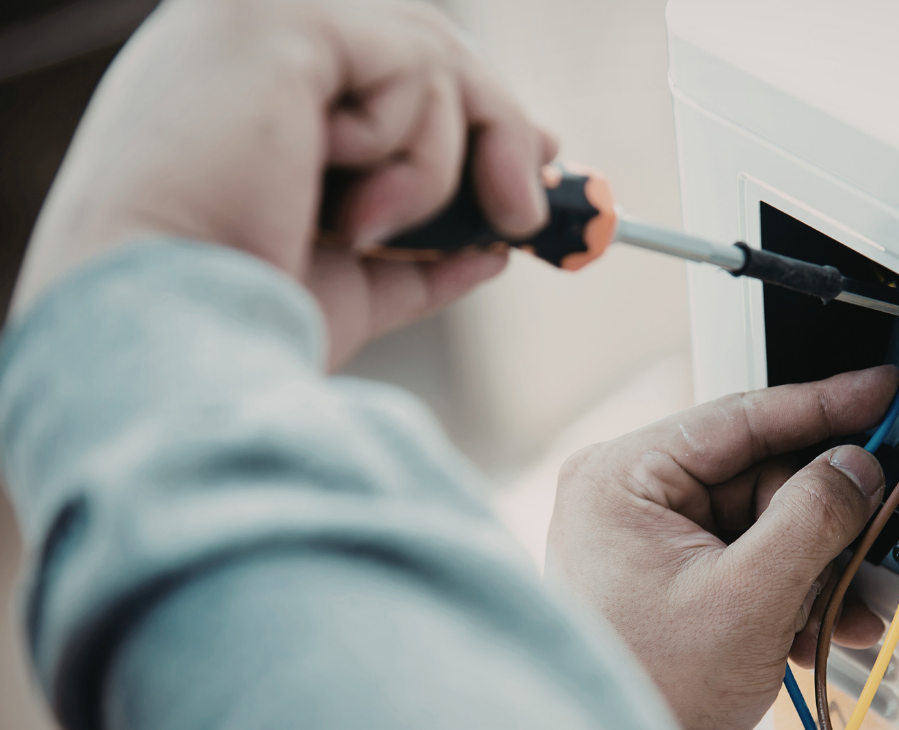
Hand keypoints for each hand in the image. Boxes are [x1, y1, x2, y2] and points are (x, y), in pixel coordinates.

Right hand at [16, 0, 554, 366]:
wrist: (178, 339)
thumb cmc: (243, 317)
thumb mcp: (354, 277)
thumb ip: (423, 244)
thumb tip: (495, 240)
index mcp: (248, 85)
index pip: (385, 61)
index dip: (467, 105)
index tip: (532, 158)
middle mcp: (245, 35)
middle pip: (421, 42)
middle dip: (496, 125)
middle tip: (525, 215)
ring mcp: (255, 18)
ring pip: (429, 56)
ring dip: (442, 166)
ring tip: (380, 232)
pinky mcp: (277, 23)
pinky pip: (413, 68)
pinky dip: (414, 156)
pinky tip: (351, 209)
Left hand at [546, 367, 896, 729]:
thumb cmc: (647, 689)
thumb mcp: (747, 598)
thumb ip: (812, 519)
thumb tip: (856, 467)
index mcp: (623, 477)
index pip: (740, 416)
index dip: (822, 403)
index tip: (879, 391)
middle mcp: (631, 497)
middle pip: (762, 477)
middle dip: (824, 522)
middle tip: (876, 538)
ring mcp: (652, 539)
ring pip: (766, 524)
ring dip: (816, 568)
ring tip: (844, 610)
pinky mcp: (674, 577)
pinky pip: (751, 561)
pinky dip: (792, 592)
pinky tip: (818, 628)